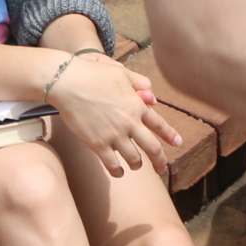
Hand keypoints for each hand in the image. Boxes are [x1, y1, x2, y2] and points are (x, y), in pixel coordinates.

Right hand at [48, 53, 182, 177]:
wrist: (68, 82)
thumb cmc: (93, 73)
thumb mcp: (121, 72)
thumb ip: (140, 82)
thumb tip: (152, 97)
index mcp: (137, 104)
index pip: (159, 124)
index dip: (170, 135)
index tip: (178, 143)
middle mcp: (129, 122)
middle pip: (152, 148)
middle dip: (160, 161)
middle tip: (163, 169)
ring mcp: (114, 135)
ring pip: (134, 159)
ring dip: (137, 165)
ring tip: (136, 166)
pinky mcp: (97, 144)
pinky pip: (112, 164)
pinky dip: (118, 171)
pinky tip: (119, 172)